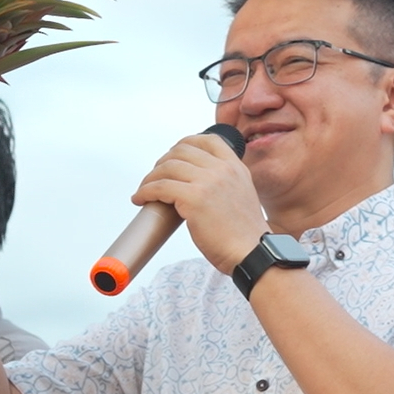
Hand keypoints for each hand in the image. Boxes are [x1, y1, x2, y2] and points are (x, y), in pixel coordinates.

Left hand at [133, 132, 267, 275]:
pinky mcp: (194, 198)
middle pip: (181, 151)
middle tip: (155, 177)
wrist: (252, 253)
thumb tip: (195, 182)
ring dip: (150, 178)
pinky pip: (159, 187)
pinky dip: (145, 191)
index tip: (173, 156)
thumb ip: (224, 182)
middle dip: (163, 162)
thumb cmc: (245, 234)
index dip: (185, 144)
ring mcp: (208, 182)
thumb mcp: (242, 195)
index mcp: (236, 167)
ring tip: (145, 190)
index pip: (207, 140)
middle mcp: (223, 169)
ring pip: (167, 168)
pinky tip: (141, 199)